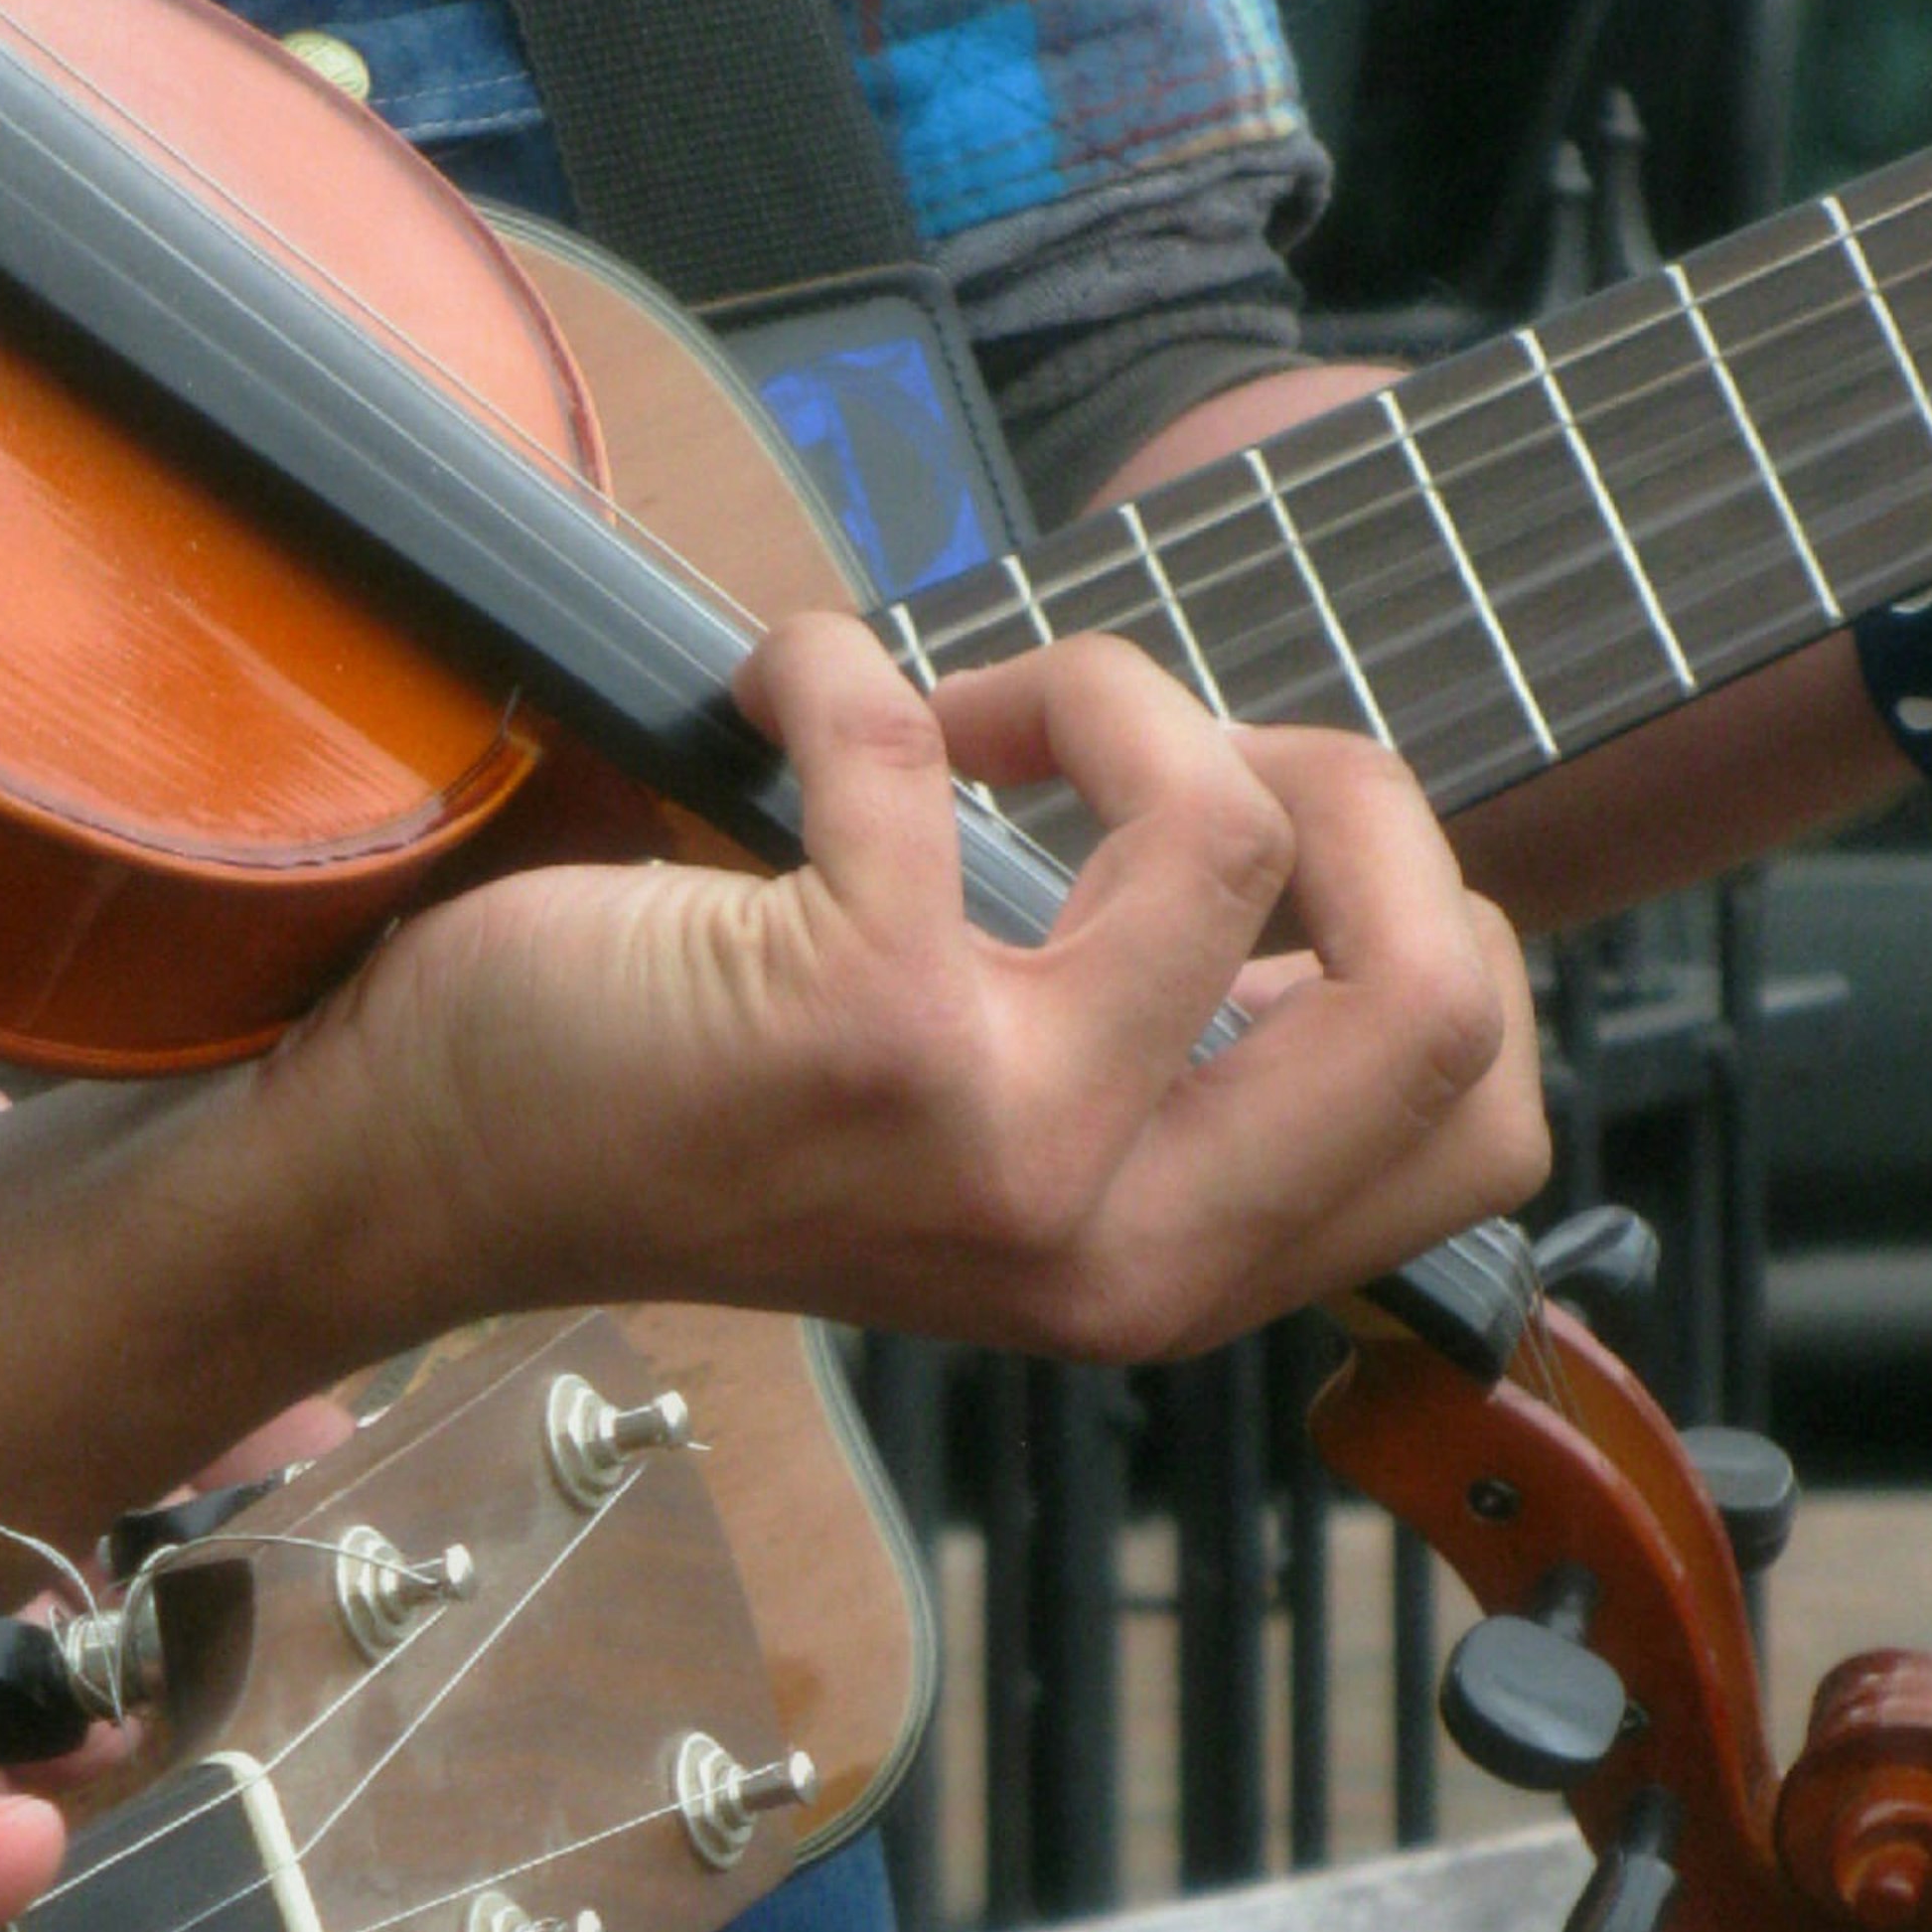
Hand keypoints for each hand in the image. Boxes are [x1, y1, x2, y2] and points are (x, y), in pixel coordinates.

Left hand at [272, 615, 1544, 1362]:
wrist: (449, 1171)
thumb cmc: (711, 1121)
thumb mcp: (1018, 1139)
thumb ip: (1179, 1055)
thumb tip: (1323, 837)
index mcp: (1185, 1269)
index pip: (1482, 1119)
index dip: (1425, 924)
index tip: (1276, 850)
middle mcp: (1118, 1245)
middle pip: (1435, 984)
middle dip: (1344, 781)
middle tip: (1166, 749)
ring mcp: (999, 1145)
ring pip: (1229, 824)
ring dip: (1096, 688)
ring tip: (964, 712)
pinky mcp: (858, 1023)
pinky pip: (931, 737)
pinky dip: (842, 662)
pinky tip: (779, 691)